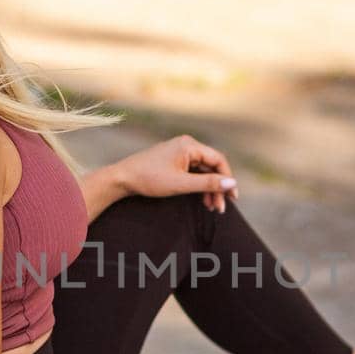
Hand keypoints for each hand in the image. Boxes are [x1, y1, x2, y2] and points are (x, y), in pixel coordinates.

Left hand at [113, 135, 239, 212]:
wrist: (122, 179)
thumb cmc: (149, 179)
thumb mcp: (181, 184)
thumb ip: (207, 184)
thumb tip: (232, 184)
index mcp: (189, 145)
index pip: (218, 160)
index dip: (228, 179)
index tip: (233, 197)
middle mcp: (186, 146)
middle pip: (211, 167)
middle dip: (218, 188)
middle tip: (221, 208)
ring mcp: (180, 153)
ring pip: (203, 172)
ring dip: (209, 189)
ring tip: (212, 207)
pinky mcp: (174, 162)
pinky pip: (193, 173)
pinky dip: (199, 186)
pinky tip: (202, 200)